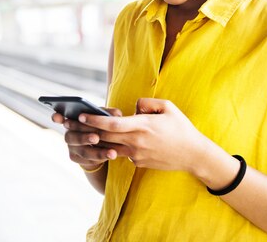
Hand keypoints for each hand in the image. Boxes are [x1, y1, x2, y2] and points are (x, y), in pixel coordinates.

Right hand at [52, 107, 122, 169]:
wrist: (101, 144)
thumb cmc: (102, 125)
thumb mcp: (106, 117)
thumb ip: (110, 114)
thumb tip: (117, 114)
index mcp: (72, 119)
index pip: (60, 117)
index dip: (57, 117)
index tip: (57, 117)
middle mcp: (69, 133)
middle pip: (73, 136)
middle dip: (85, 137)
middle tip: (96, 138)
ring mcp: (71, 147)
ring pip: (83, 151)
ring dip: (98, 152)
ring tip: (112, 153)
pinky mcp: (76, 158)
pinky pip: (88, 160)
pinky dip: (100, 158)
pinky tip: (111, 156)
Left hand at [79, 98, 206, 171]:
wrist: (193, 154)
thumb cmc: (181, 128)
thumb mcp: (168, 107)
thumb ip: (147, 103)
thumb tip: (134, 107)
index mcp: (143, 125)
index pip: (112, 124)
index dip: (94, 120)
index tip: (81, 115)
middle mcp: (137, 141)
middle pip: (105, 137)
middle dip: (88, 131)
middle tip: (73, 123)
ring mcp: (136, 154)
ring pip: (111, 146)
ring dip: (98, 141)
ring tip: (86, 133)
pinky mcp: (138, 163)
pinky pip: (123, 153)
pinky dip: (117, 147)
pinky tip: (112, 142)